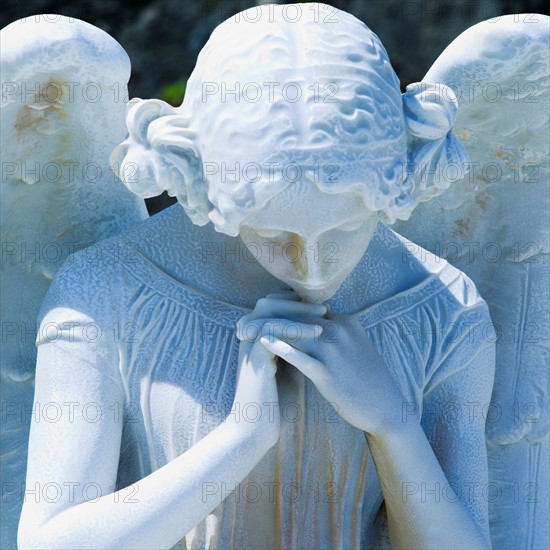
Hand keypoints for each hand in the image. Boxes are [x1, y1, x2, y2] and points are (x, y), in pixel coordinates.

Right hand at [232, 291, 325, 446]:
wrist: (255, 428)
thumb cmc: (275, 402)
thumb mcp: (288, 368)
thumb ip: (295, 349)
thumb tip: (317, 333)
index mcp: (257, 340)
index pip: (273, 307)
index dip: (294, 303)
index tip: (320, 306)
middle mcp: (251, 339)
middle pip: (268, 303)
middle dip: (296, 301)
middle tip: (322, 305)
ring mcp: (250, 347)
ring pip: (268, 313)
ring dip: (298, 311)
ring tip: (323, 314)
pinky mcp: (254, 358)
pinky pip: (271, 331)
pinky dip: (295, 328)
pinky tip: (317, 331)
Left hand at [244, 294, 405, 435]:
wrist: (388, 409)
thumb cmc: (367, 380)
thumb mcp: (354, 346)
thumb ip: (334, 334)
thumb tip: (309, 328)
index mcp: (345, 322)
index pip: (305, 309)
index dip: (279, 312)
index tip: (258, 316)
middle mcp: (340, 330)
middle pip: (296, 316)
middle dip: (266, 318)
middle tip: (242, 325)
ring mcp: (335, 351)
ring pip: (295, 332)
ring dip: (266, 330)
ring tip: (244, 333)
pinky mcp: (330, 373)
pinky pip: (301, 357)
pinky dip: (280, 348)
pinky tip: (263, 344)